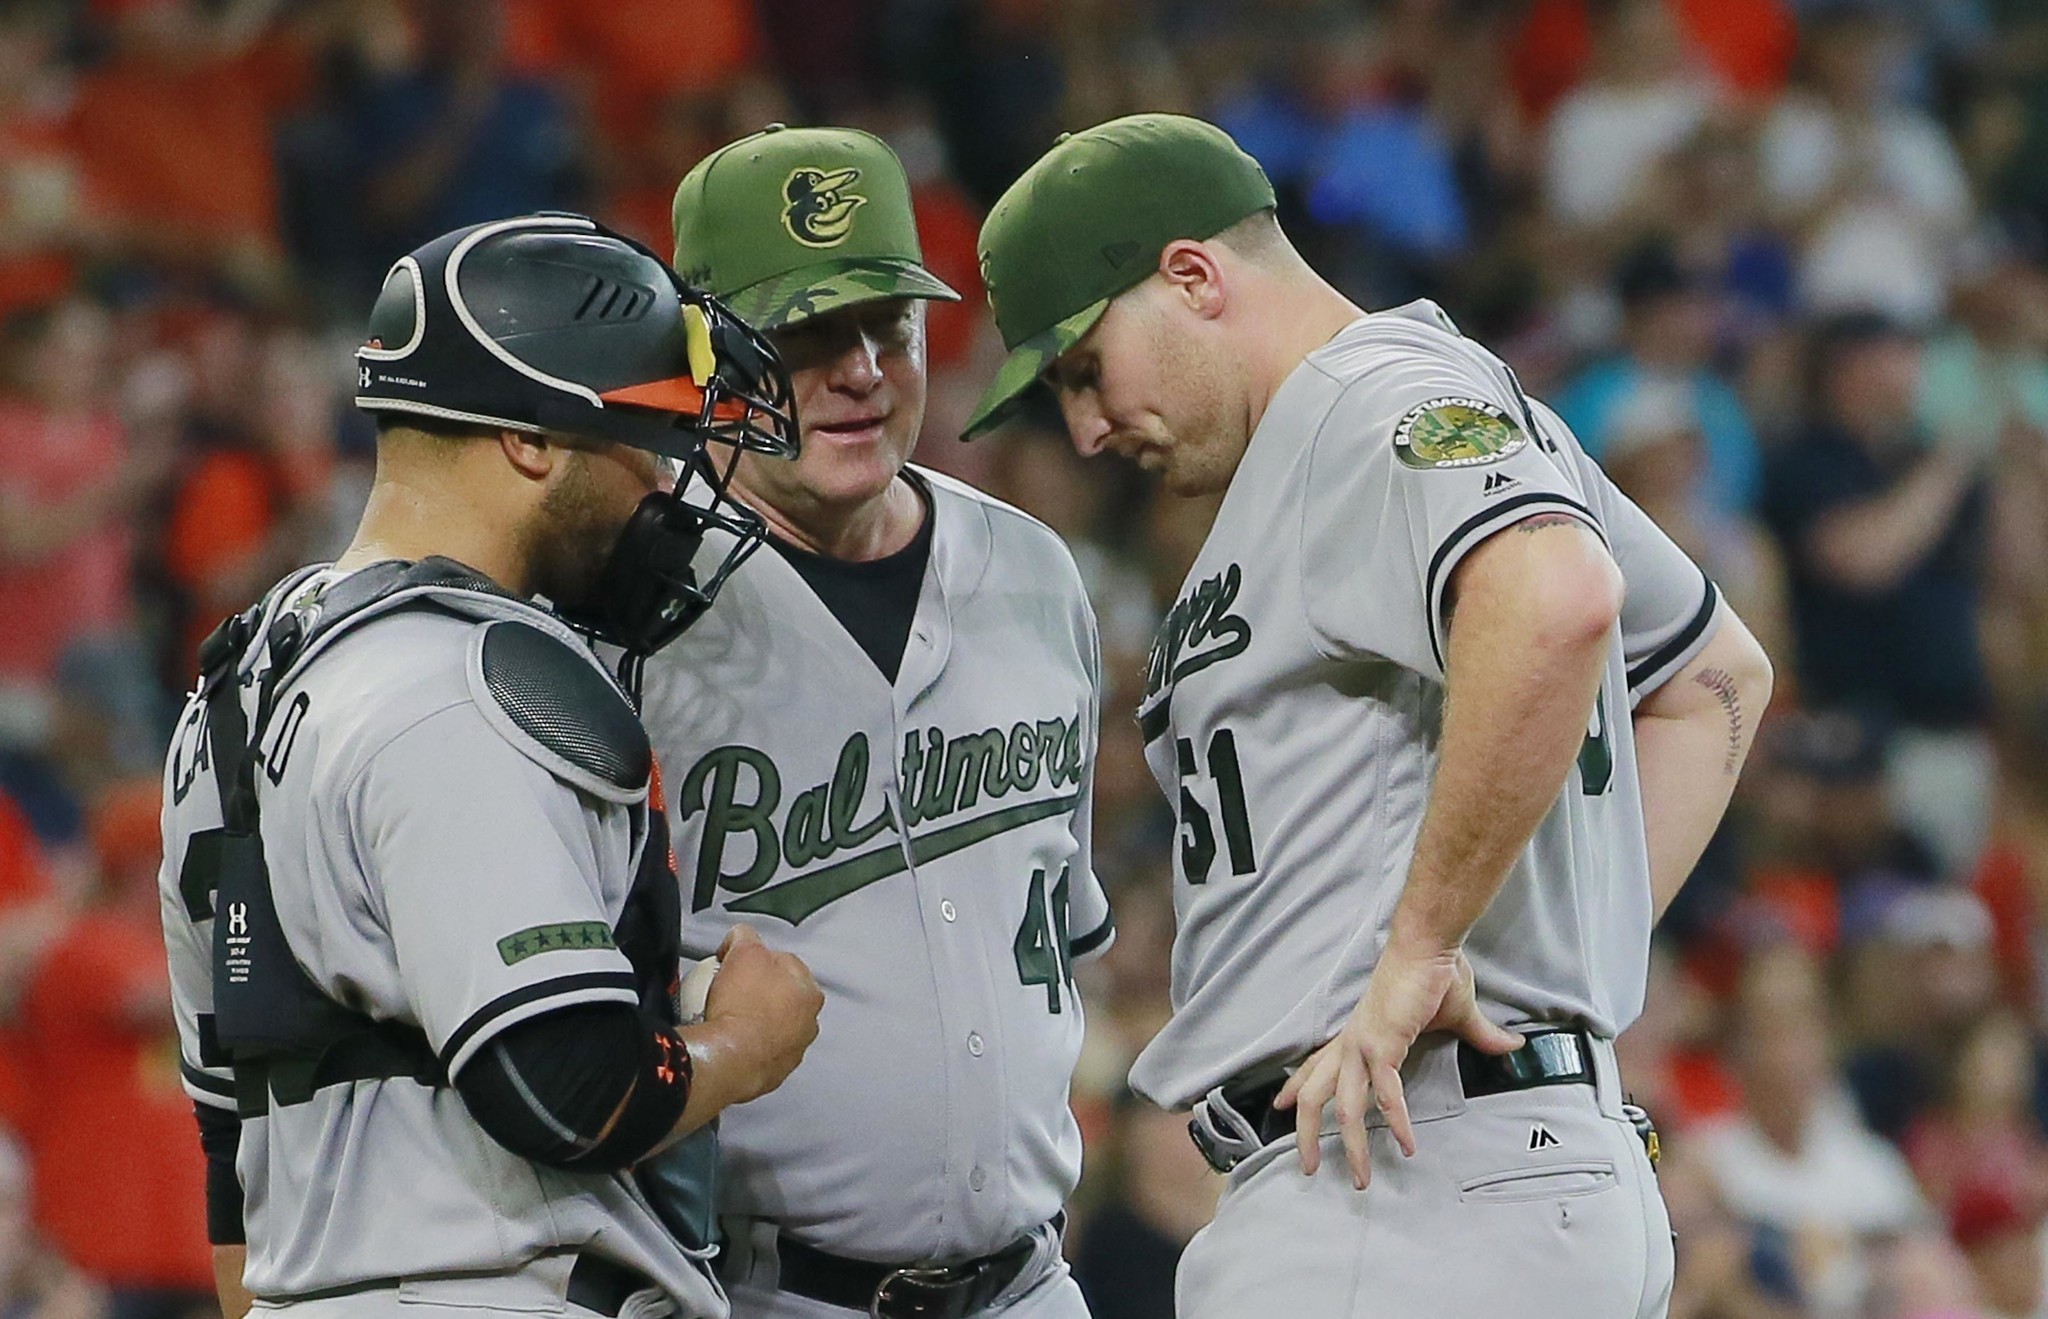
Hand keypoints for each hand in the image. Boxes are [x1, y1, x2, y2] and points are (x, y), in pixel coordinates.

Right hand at [698, 924, 822, 1102]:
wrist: (731, 1057)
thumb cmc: (741, 1001)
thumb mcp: (742, 950)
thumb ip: (745, 935)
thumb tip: (741, 938)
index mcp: (809, 989)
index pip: (783, 963)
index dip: (755, 961)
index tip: (733, 968)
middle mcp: (810, 1020)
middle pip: (782, 996)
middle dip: (762, 993)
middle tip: (731, 995)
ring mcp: (796, 1049)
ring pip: (776, 1026)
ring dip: (759, 1022)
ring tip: (731, 1021)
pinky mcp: (779, 1072)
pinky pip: (765, 1052)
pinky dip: (753, 1046)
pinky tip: (734, 1043)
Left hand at [1273, 938, 1520, 1188]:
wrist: (1430, 945)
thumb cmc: (1435, 974)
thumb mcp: (1456, 1015)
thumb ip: (1480, 1036)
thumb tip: (1512, 1046)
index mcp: (1357, 1035)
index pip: (1318, 1065)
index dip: (1297, 1086)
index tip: (1281, 1107)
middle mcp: (1352, 1043)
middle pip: (1315, 1095)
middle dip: (1307, 1133)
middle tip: (1310, 1166)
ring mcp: (1364, 1045)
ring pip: (1345, 1106)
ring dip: (1352, 1145)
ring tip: (1362, 1178)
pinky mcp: (1383, 1045)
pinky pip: (1386, 1095)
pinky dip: (1395, 1122)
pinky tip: (1406, 1145)